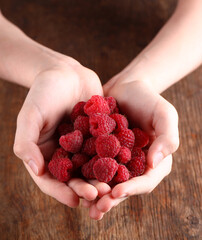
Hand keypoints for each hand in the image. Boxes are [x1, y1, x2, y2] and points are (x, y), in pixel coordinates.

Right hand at [13, 58, 106, 206]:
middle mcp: (66, 153)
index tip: (75, 201)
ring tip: (114, 186)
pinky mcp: (99, 135)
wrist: (65, 72)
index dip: (62, 192)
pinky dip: (114, 158)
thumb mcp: (30, 115)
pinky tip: (125, 165)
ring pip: (93, 167)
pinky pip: (107, 149)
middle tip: (101, 194)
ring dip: (103, 178)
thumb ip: (26, 141)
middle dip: (87, 188)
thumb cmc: (43, 92)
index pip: (51, 180)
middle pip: (75, 177)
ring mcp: (83, 145)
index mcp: (46, 153)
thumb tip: (35, 168)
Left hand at [83, 78, 178, 218]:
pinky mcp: (97, 152)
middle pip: (122, 187)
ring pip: (104, 181)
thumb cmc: (148, 100)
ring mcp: (114, 160)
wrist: (125, 88)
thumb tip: (155, 164)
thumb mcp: (165, 115)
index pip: (144, 181)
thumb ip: (167, 138)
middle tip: (96, 209)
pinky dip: (82, 175)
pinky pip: (89, 165)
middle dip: (109, 199)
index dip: (132, 189)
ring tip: (82, 203)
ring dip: (93, 194)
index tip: (116, 193)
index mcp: (151, 162)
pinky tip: (70, 183)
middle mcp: (132, 165)